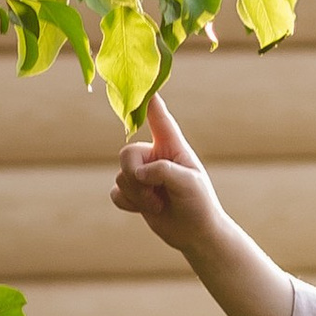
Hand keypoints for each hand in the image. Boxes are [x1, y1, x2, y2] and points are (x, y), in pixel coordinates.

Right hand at [111, 91, 223, 258]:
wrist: (195, 234)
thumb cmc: (199, 204)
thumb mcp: (188, 183)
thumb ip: (163, 171)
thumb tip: (137, 172)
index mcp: (173, 146)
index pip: (158, 117)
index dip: (146, 99)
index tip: (136, 81)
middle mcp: (155, 155)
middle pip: (127, 153)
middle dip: (135, 177)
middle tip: (155, 194)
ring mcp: (143, 174)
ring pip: (120, 176)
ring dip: (137, 196)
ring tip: (158, 204)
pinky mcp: (134, 193)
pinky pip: (115, 192)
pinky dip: (128, 203)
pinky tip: (146, 210)